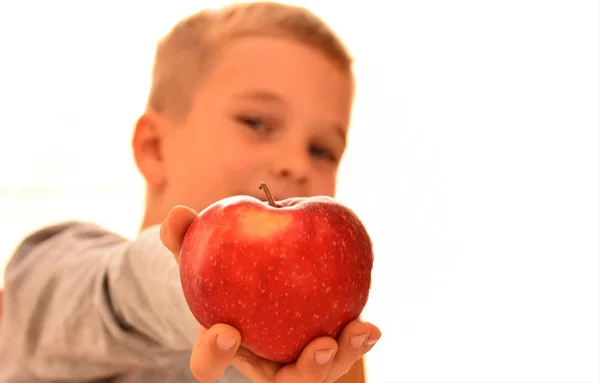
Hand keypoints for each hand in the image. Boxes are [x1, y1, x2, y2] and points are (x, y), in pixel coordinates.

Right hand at [160, 205, 380, 382]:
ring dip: (342, 356)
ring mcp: (293, 361)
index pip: (209, 364)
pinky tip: (370, 326)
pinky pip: (340, 349)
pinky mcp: (321, 348)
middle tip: (318, 347)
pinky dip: (357, 340)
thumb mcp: (198, 253)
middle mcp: (260, 363)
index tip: (226, 331)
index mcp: (224, 346)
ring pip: (317, 374)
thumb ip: (185, 237)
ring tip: (361, 329)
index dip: (214, 356)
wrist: (247, 282)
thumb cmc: (220, 271)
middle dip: (301, 372)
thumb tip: (177, 214)